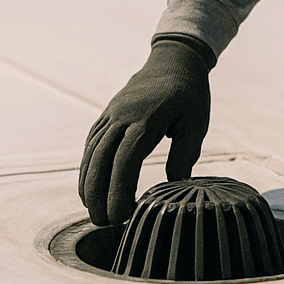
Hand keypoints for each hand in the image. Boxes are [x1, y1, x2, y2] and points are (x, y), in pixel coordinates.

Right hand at [78, 38, 211, 225]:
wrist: (173, 60)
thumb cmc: (190, 95)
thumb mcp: (196, 122)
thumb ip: (185, 153)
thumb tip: (175, 185)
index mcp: (147, 118)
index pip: (126, 160)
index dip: (119, 190)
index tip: (120, 215)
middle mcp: (123, 116)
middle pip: (101, 160)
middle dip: (98, 195)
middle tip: (103, 223)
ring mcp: (111, 114)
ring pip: (91, 154)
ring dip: (88, 185)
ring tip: (94, 214)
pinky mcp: (106, 115)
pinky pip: (91, 144)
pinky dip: (87, 168)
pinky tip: (89, 189)